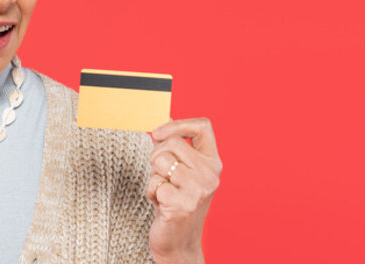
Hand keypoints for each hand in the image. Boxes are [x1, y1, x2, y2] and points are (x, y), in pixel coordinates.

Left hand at [145, 118, 222, 263]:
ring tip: (162, 191)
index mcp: (213, 163)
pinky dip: (152, 192)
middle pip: (173, 143)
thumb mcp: (179, 173)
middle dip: (156, 156)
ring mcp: (198, 190)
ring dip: (154, 176)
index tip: (158, 133)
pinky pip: (155, 183)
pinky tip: (161, 204)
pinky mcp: (183, 205)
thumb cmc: (176, 205)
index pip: (203, 126)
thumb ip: (174, 149)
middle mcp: (210, 175)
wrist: (179, 243)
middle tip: (159, 174)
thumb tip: (163, 121)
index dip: (178, 124)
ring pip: (161, 161)